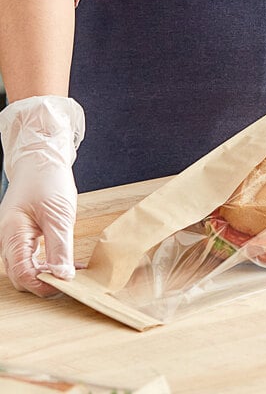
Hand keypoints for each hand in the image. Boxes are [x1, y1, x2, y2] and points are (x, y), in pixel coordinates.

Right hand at [0, 96, 84, 295]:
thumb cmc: (47, 181)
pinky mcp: (24, 235)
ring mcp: (15, 238)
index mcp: (12, 236)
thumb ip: (59, 248)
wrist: (42, 159)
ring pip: (28, 268)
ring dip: (49, 273)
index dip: (44, 285)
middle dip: (46, 283)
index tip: (68, 286)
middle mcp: (9, 241)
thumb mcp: (59, 216)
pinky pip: (33, 257)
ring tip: (74, 272)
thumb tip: (62, 277)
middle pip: (22, 276)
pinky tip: (67, 263)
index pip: (22, 275)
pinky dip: (49, 263)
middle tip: (75, 281)